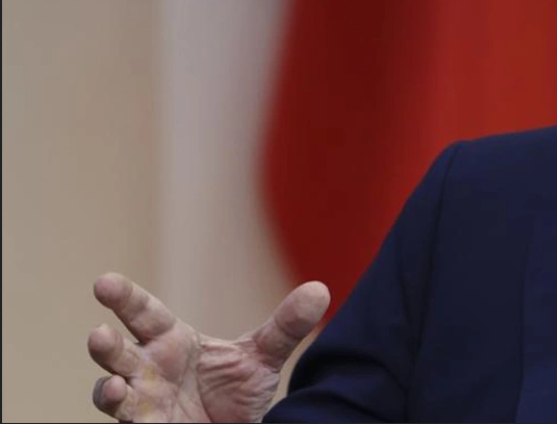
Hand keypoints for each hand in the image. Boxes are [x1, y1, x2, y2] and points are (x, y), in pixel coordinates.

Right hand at [87, 272, 329, 422]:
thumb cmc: (236, 389)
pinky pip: (130, 423)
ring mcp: (144, 403)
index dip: (124, 298)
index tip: (104, 282)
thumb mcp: (263, 357)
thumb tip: (321, 290)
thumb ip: (286, 326)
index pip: (144, 314)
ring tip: (115, 387)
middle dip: (106, 345)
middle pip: (118, 353)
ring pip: (113, 392)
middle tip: (99, 333)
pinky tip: (127, 406)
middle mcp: (149, 369)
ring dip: (108, 390)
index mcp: (171, 341)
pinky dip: (126, 417)